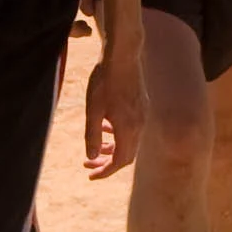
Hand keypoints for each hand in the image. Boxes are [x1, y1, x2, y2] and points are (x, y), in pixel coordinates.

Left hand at [83, 45, 142, 177]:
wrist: (122, 55)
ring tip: (96, 149)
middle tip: (89, 165)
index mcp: (128, 129)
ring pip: (129, 142)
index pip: (120, 161)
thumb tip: (91, 158)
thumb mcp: (92, 109)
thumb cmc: (104, 80)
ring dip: (113, 148)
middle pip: (126, 155)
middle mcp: (139, 125)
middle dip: (107, 163)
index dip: (105, 172)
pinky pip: (132, 129)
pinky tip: (106, 126)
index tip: (90, 175)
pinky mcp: (141, 106)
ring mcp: (142, 115)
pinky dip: (119, 135)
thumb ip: (92, 136)